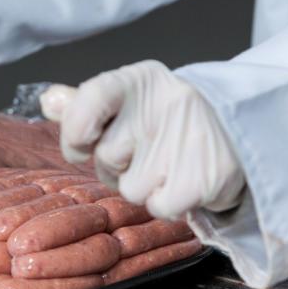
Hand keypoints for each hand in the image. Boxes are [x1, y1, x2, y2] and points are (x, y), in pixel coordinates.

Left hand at [41, 60, 244, 218]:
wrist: (239, 131)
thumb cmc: (165, 119)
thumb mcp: (128, 101)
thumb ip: (84, 106)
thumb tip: (48, 103)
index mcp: (139, 80)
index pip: (90, 99)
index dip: (76, 131)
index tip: (83, 145)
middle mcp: (165, 103)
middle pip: (106, 157)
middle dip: (116, 166)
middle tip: (144, 153)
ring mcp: (188, 139)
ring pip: (130, 189)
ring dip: (143, 187)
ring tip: (168, 165)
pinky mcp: (206, 176)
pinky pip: (158, 208)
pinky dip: (167, 204)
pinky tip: (184, 182)